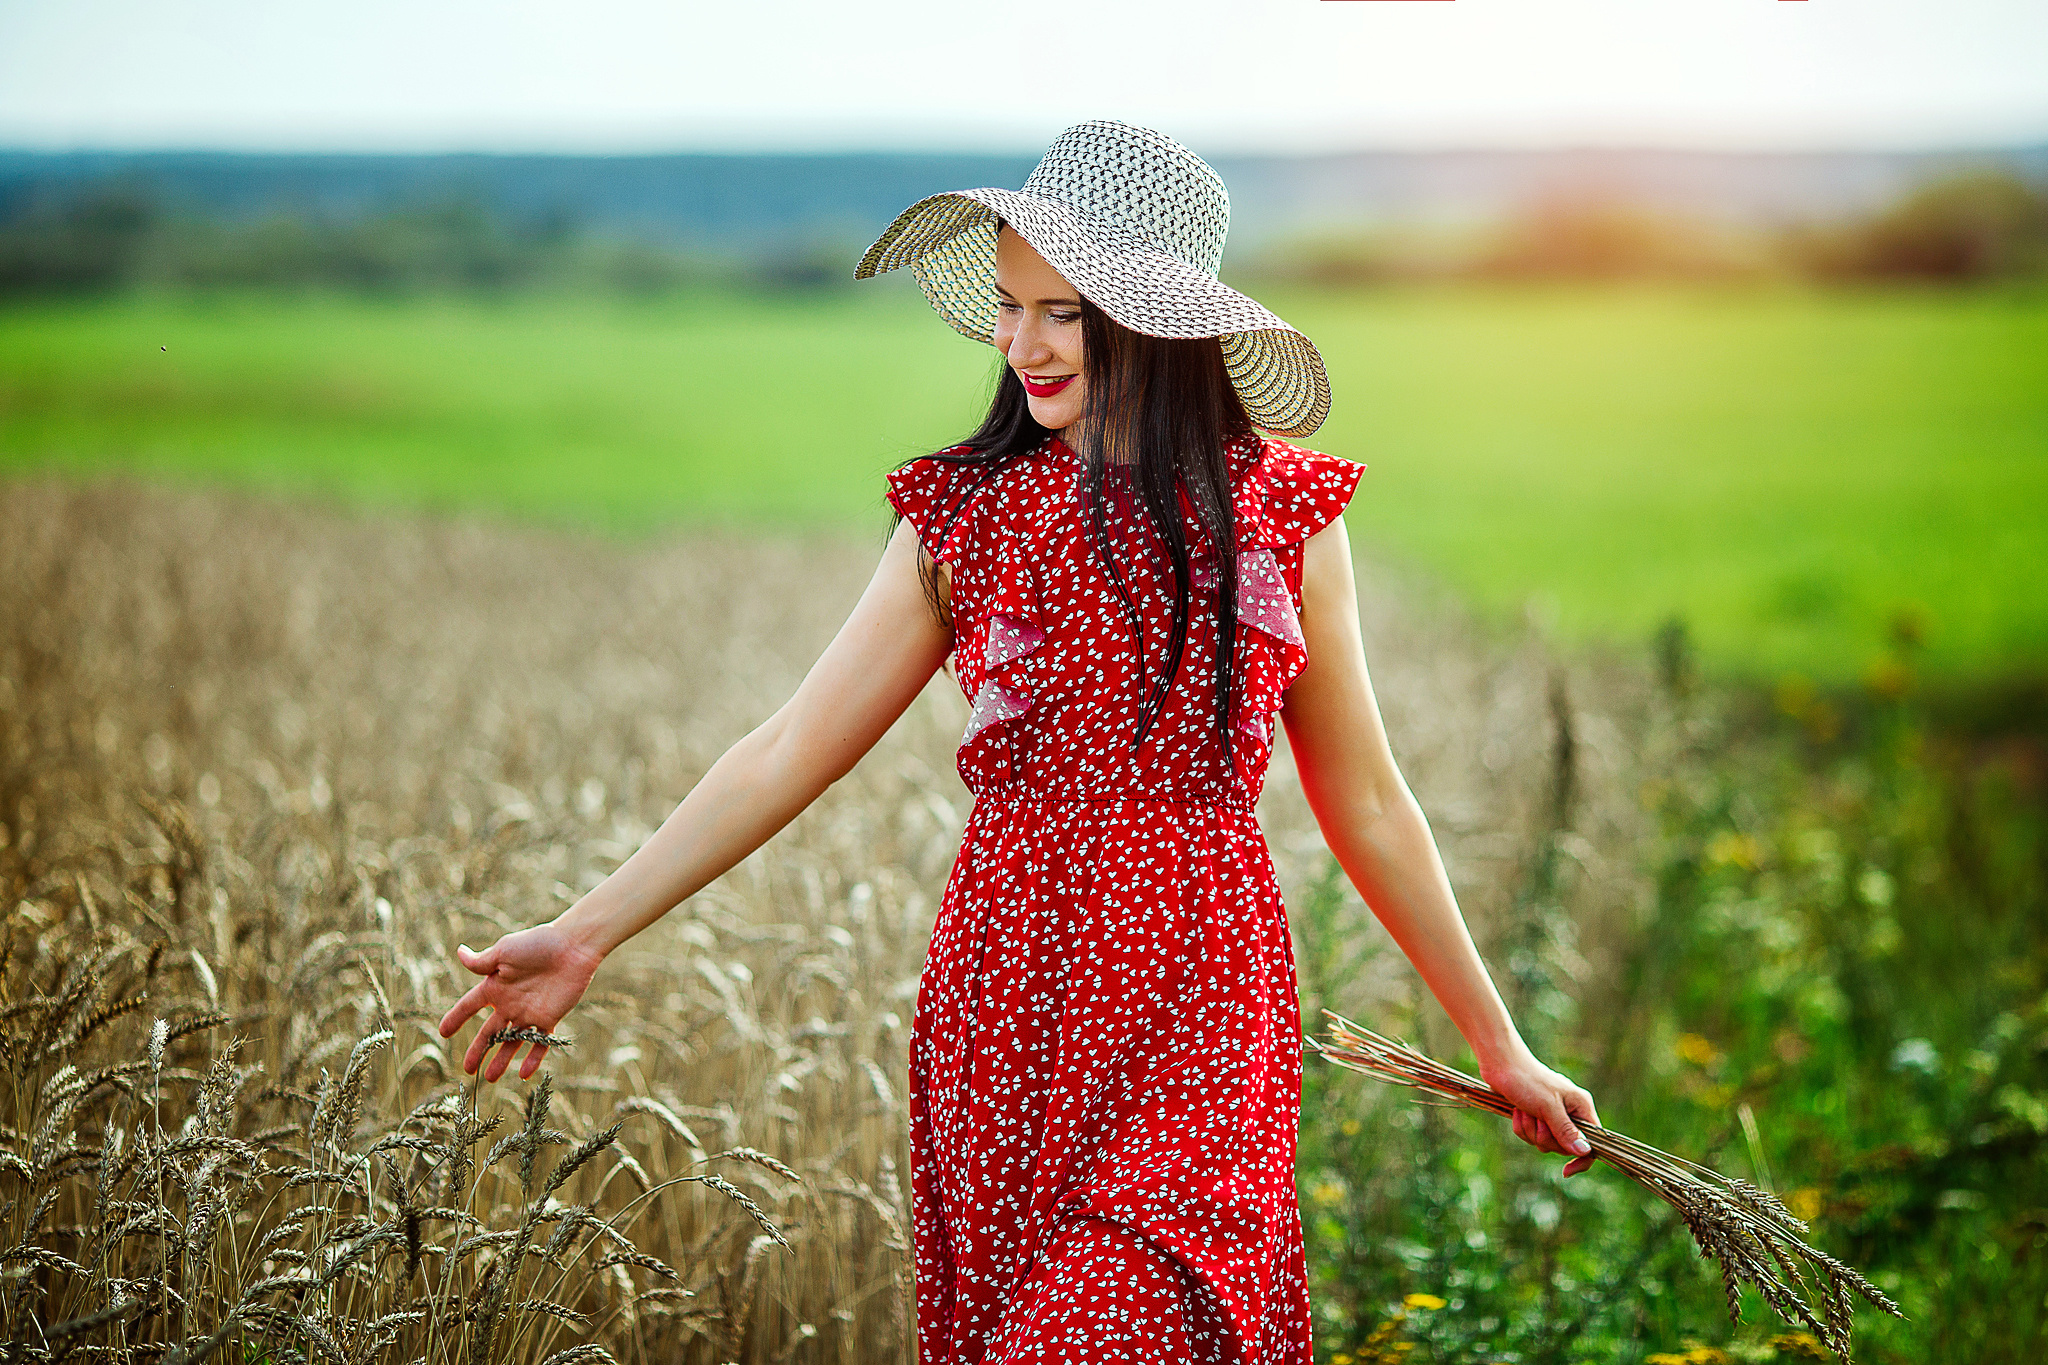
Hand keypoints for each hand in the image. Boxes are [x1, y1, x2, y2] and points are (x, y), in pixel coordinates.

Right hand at [437, 923, 604, 1082]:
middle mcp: (510, 1003)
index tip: (443, 1032)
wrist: (573, 947)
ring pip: (512, 1042)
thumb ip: (481, 962)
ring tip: (490, 1078)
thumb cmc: (538, 944)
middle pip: (489, 1032)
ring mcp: (529, 1013)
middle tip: (467, 1070)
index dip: (456, 1018)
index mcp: (495, 986)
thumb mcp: (504, 951)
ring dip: (501, 1060)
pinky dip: (533, 1058)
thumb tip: (459, 953)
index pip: (469, 1006)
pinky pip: (540, 1042)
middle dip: (478, 1050)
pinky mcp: (549, 1018)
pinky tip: (523, 1074)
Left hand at [1482, 1050, 1601, 1177]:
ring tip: (1524, 1111)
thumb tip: (1585, 1151)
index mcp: (1581, 1107)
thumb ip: (1565, 1130)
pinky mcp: (1535, 1116)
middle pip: (1563, 1146)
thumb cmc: (1527, 1080)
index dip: (1582, 1159)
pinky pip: (1530, 1135)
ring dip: (1530, 1130)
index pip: (1592, 1142)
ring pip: (1544, 1142)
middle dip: (1544, 1136)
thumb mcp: (1548, 1107)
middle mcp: (1570, 1112)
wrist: (1501, 1064)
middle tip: (1536, 1118)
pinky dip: (1521, 1126)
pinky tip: (1516, 1112)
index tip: (1566, 1171)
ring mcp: (1552, 1115)